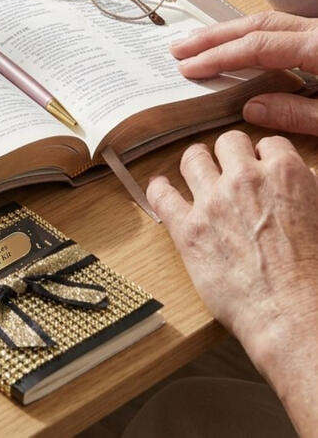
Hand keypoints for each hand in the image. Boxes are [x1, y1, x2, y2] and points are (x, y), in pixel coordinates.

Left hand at [147, 131, 317, 434]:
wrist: (294, 317)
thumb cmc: (315, 278)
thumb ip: (308, 192)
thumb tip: (306, 181)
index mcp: (285, 175)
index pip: (269, 143)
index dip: (264, 154)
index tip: (260, 163)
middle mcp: (245, 180)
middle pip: (227, 142)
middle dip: (230, 153)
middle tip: (229, 166)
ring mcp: (212, 202)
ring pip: (192, 158)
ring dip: (196, 162)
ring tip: (197, 170)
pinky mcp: (187, 228)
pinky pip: (161, 195)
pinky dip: (159, 188)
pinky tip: (162, 188)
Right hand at [170, 11, 317, 134]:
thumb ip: (296, 114)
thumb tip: (250, 108)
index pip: (256, 47)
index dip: (218, 57)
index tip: (188, 67)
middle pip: (256, 25)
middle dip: (213, 37)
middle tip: (180, 47)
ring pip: (267, 22)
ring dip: (229, 32)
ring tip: (198, 41)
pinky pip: (280, 27)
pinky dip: (251, 33)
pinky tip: (237, 43)